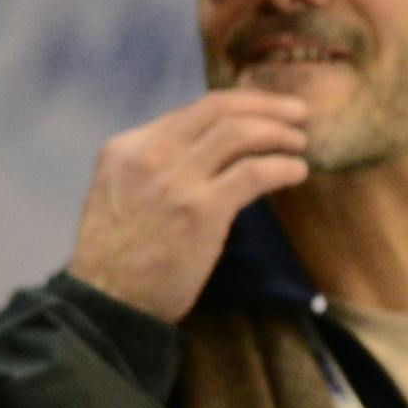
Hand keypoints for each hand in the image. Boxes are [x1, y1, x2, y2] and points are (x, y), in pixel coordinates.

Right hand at [68, 90, 310, 322]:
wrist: (108, 302)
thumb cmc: (119, 260)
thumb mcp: (121, 196)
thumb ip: (156, 170)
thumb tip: (208, 156)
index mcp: (126, 148)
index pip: (191, 112)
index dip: (237, 107)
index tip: (265, 113)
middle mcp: (148, 154)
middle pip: (218, 108)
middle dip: (265, 105)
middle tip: (298, 113)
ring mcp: (175, 180)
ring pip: (239, 132)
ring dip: (279, 133)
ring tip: (300, 143)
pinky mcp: (201, 210)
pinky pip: (254, 172)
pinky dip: (282, 167)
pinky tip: (296, 172)